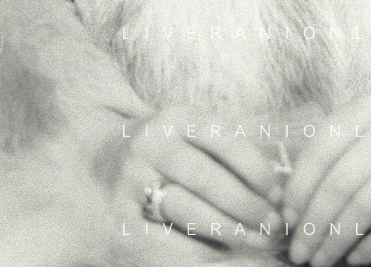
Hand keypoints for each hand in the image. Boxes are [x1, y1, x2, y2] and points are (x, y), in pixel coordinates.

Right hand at [100, 105, 286, 262]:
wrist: (92, 164)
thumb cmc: (158, 153)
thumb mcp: (185, 134)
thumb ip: (222, 151)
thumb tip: (275, 187)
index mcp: (174, 118)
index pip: (226, 141)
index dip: (257, 171)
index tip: (278, 194)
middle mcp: (150, 144)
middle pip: (209, 180)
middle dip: (248, 207)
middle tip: (275, 225)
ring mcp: (131, 183)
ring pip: (190, 211)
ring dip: (231, 231)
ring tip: (258, 241)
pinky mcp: (120, 221)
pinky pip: (168, 243)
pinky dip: (201, 252)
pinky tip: (222, 254)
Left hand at [282, 95, 370, 266]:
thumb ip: (337, 150)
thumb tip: (291, 203)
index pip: (323, 147)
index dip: (301, 187)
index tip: (287, 218)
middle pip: (341, 183)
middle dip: (313, 224)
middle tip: (299, 252)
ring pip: (365, 207)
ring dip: (336, 241)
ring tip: (320, 261)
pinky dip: (370, 248)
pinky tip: (353, 259)